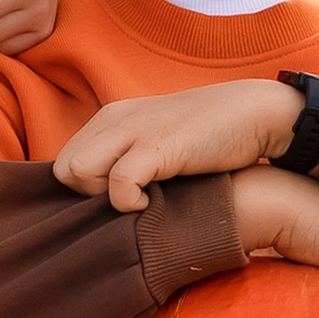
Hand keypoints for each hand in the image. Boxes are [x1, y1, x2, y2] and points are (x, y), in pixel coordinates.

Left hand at [54, 78, 301, 212]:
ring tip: (139, 199)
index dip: (85, 190)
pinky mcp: (156, 146)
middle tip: (126, 201)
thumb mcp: (158, 141)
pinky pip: (116, 182)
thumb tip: (107, 197)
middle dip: (86, 195)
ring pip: (75, 171)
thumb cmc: (210, 138)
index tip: (117, 199)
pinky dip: (128, 202)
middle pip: (63, 169)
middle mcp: (115, 119)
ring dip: (102, 197)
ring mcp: (133, 130)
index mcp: (111, 118)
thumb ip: (129, 156)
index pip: (65, 161)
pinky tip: (154, 202)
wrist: (255, 115)